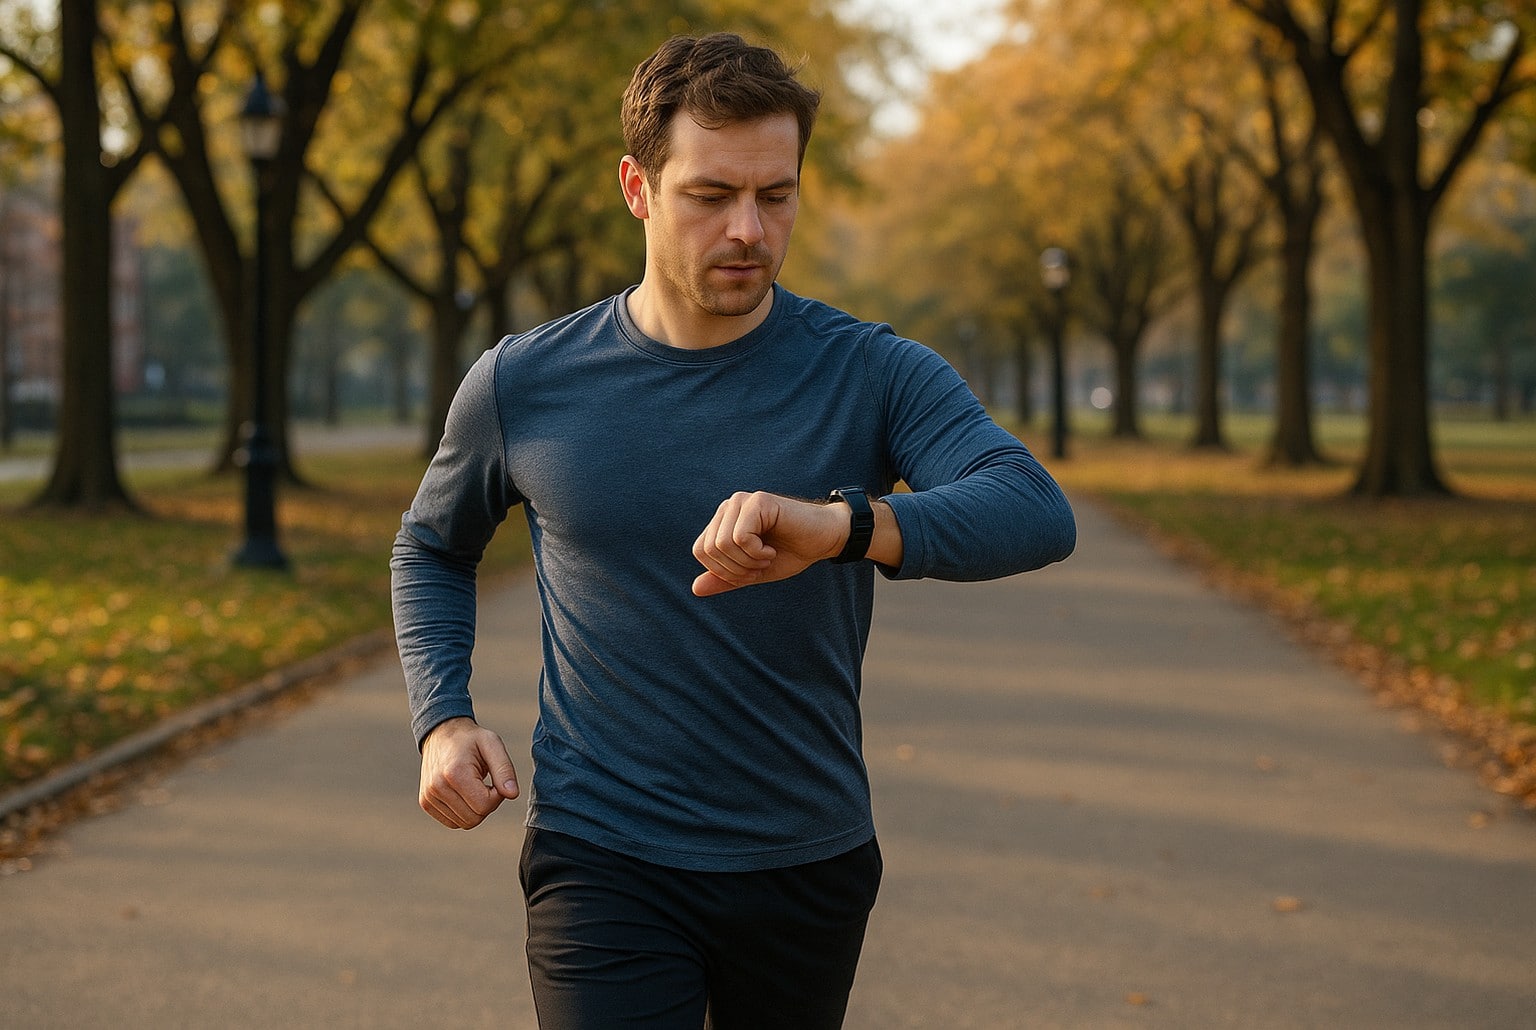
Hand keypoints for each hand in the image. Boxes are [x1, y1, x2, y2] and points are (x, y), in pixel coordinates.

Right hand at [418, 717, 519, 828]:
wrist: (442, 734)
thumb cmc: (471, 739)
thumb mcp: (493, 744)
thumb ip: (505, 769)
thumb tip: (512, 794)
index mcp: (455, 772)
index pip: (484, 805)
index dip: (497, 796)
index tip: (494, 780)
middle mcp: (437, 787)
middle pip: (474, 818)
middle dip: (486, 804)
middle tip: (485, 784)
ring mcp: (428, 797)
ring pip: (464, 823)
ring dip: (475, 809)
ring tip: (473, 786)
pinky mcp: (425, 803)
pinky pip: (452, 823)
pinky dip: (463, 813)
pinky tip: (463, 793)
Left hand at [691, 491, 846, 596]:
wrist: (823, 541)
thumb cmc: (790, 553)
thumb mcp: (752, 572)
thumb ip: (726, 579)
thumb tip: (695, 589)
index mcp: (723, 521)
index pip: (700, 550)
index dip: (724, 571)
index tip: (751, 571)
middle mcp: (729, 507)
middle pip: (709, 549)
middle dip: (736, 569)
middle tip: (760, 566)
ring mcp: (742, 501)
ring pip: (723, 543)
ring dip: (748, 561)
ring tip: (767, 556)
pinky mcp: (758, 501)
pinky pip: (741, 536)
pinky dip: (756, 552)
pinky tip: (771, 549)